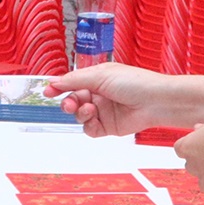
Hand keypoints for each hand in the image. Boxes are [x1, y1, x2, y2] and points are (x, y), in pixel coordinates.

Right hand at [45, 63, 183, 137]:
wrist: (155, 102)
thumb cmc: (134, 82)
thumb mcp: (100, 75)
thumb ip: (74, 80)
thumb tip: (54, 81)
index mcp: (97, 78)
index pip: (73, 83)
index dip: (59, 87)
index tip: (48, 91)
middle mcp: (99, 94)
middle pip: (73, 100)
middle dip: (68, 102)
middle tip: (69, 104)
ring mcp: (104, 111)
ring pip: (79, 115)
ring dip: (80, 113)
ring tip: (90, 109)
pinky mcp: (109, 127)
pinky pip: (90, 129)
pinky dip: (88, 125)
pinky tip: (94, 119)